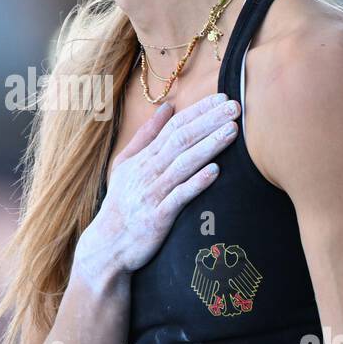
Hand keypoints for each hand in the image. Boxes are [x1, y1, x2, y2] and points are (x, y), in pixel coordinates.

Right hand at [78, 92, 240, 278]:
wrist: (107, 245)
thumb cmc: (121, 203)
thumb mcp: (126, 163)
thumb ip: (147, 135)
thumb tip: (167, 107)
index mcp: (144, 157)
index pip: (174, 127)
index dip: (198, 111)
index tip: (222, 98)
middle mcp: (148, 171)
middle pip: (181, 140)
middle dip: (209, 122)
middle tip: (235, 107)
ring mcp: (152, 193)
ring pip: (183, 164)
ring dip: (208, 146)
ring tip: (232, 131)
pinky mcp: (157, 217)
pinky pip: (179, 197)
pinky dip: (196, 183)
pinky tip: (215, 171)